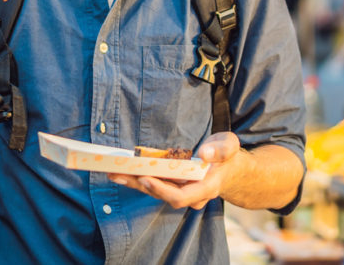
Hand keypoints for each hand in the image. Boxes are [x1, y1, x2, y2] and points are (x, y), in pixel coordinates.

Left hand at [107, 132, 243, 209]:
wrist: (231, 170)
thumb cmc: (229, 156)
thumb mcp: (229, 146)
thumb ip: (221, 150)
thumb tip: (206, 154)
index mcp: (205, 188)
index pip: (180, 196)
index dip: (161, 190)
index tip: (145, 178)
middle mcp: (190, 195)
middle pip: (161, 195)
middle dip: (139, 184)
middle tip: (118, 172)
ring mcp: (181, 192)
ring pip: (154, 191)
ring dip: (133, 182)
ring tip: (112, 171)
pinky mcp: (173, 186)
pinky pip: (154, 185)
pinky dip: (138, 178)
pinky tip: (123, 171)